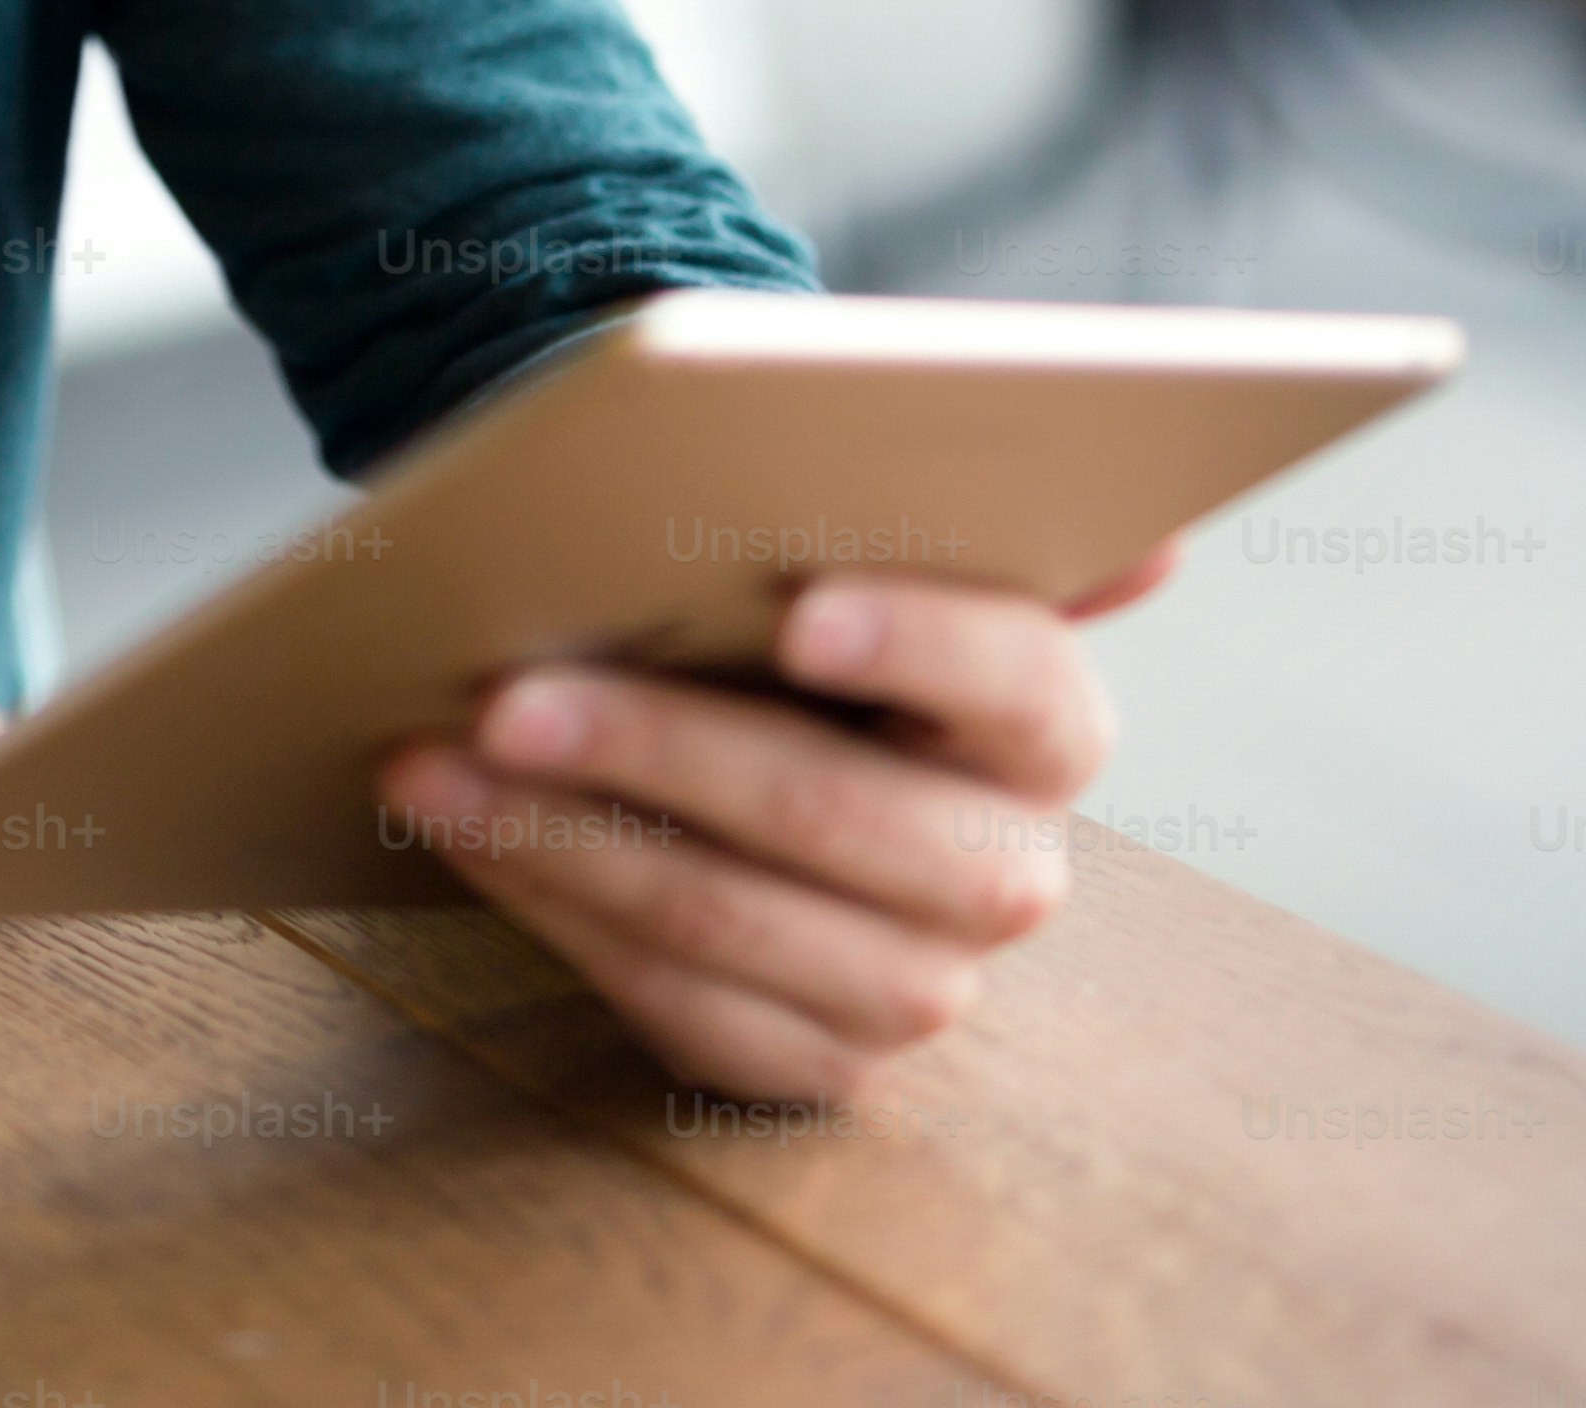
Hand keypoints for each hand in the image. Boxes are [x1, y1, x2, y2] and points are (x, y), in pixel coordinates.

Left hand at [372, 540, 1174, 1105]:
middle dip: (658, 747)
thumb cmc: (800, 630)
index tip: (796, 608)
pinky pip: (677, 1003)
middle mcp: (1007, 872)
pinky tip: (465, 836)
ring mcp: (918, 988)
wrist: (755, 762)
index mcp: (1049, 725)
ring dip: (565, 840)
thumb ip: (969, 520)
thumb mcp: (873, 556)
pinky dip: (555, 914)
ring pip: (728, 917)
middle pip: (835, 811)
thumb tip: (1152, 545)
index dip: (914, 640)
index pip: (1013, 678)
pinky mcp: (817, 1065)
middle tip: (508, 691)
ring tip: (434, 761)